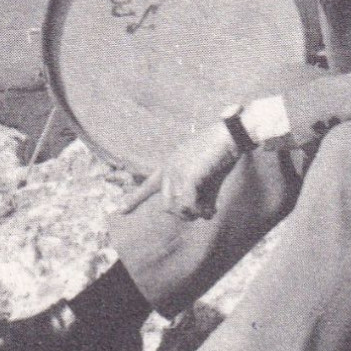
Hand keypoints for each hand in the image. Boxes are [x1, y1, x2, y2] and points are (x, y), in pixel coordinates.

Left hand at [120, 123, 240, 219]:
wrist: (230, 136)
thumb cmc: (221, 153)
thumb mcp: (205, 174)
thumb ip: (199, 193)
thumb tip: (201, 214)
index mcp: (169, 165)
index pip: (147, 186)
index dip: (134, 199)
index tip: (120, 211)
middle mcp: (168, 168)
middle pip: (166, 204)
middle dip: (183, 214)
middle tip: (201, 212)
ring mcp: (176, 172)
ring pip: (175, 207)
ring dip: (192, 214)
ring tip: (207, 210)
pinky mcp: (187, 176)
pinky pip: (187, 204)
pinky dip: (199, 211)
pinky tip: (210, 209)